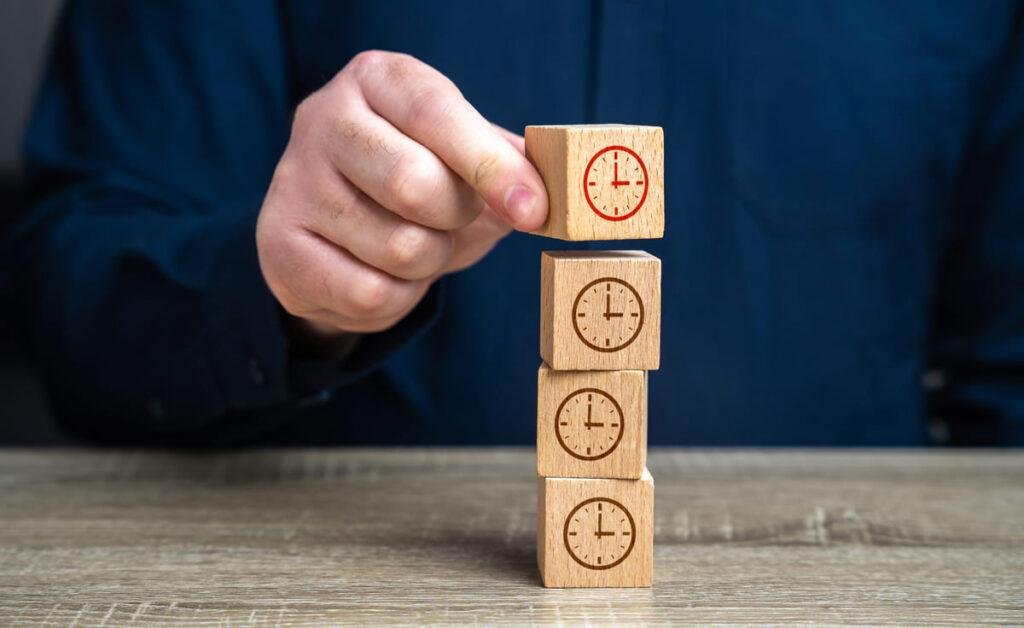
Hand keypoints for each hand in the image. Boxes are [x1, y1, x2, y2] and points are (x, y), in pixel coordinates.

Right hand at [256, 51, 547, 336]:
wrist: (342, 231)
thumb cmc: (420, 180)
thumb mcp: (466, 159)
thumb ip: (508, 168)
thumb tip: (543, 195)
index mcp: (377, 80)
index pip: (436, 113)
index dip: (490, 165)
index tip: (533, 209)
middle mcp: (323, 119)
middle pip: (414, 185)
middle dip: (456, 219)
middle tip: (456, 220)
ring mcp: (293, 182)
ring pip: (397, 248)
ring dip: (429, 262)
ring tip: (416, 244)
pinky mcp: (277, 245)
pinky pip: (368, 292)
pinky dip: (398, 298)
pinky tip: (386, 276)